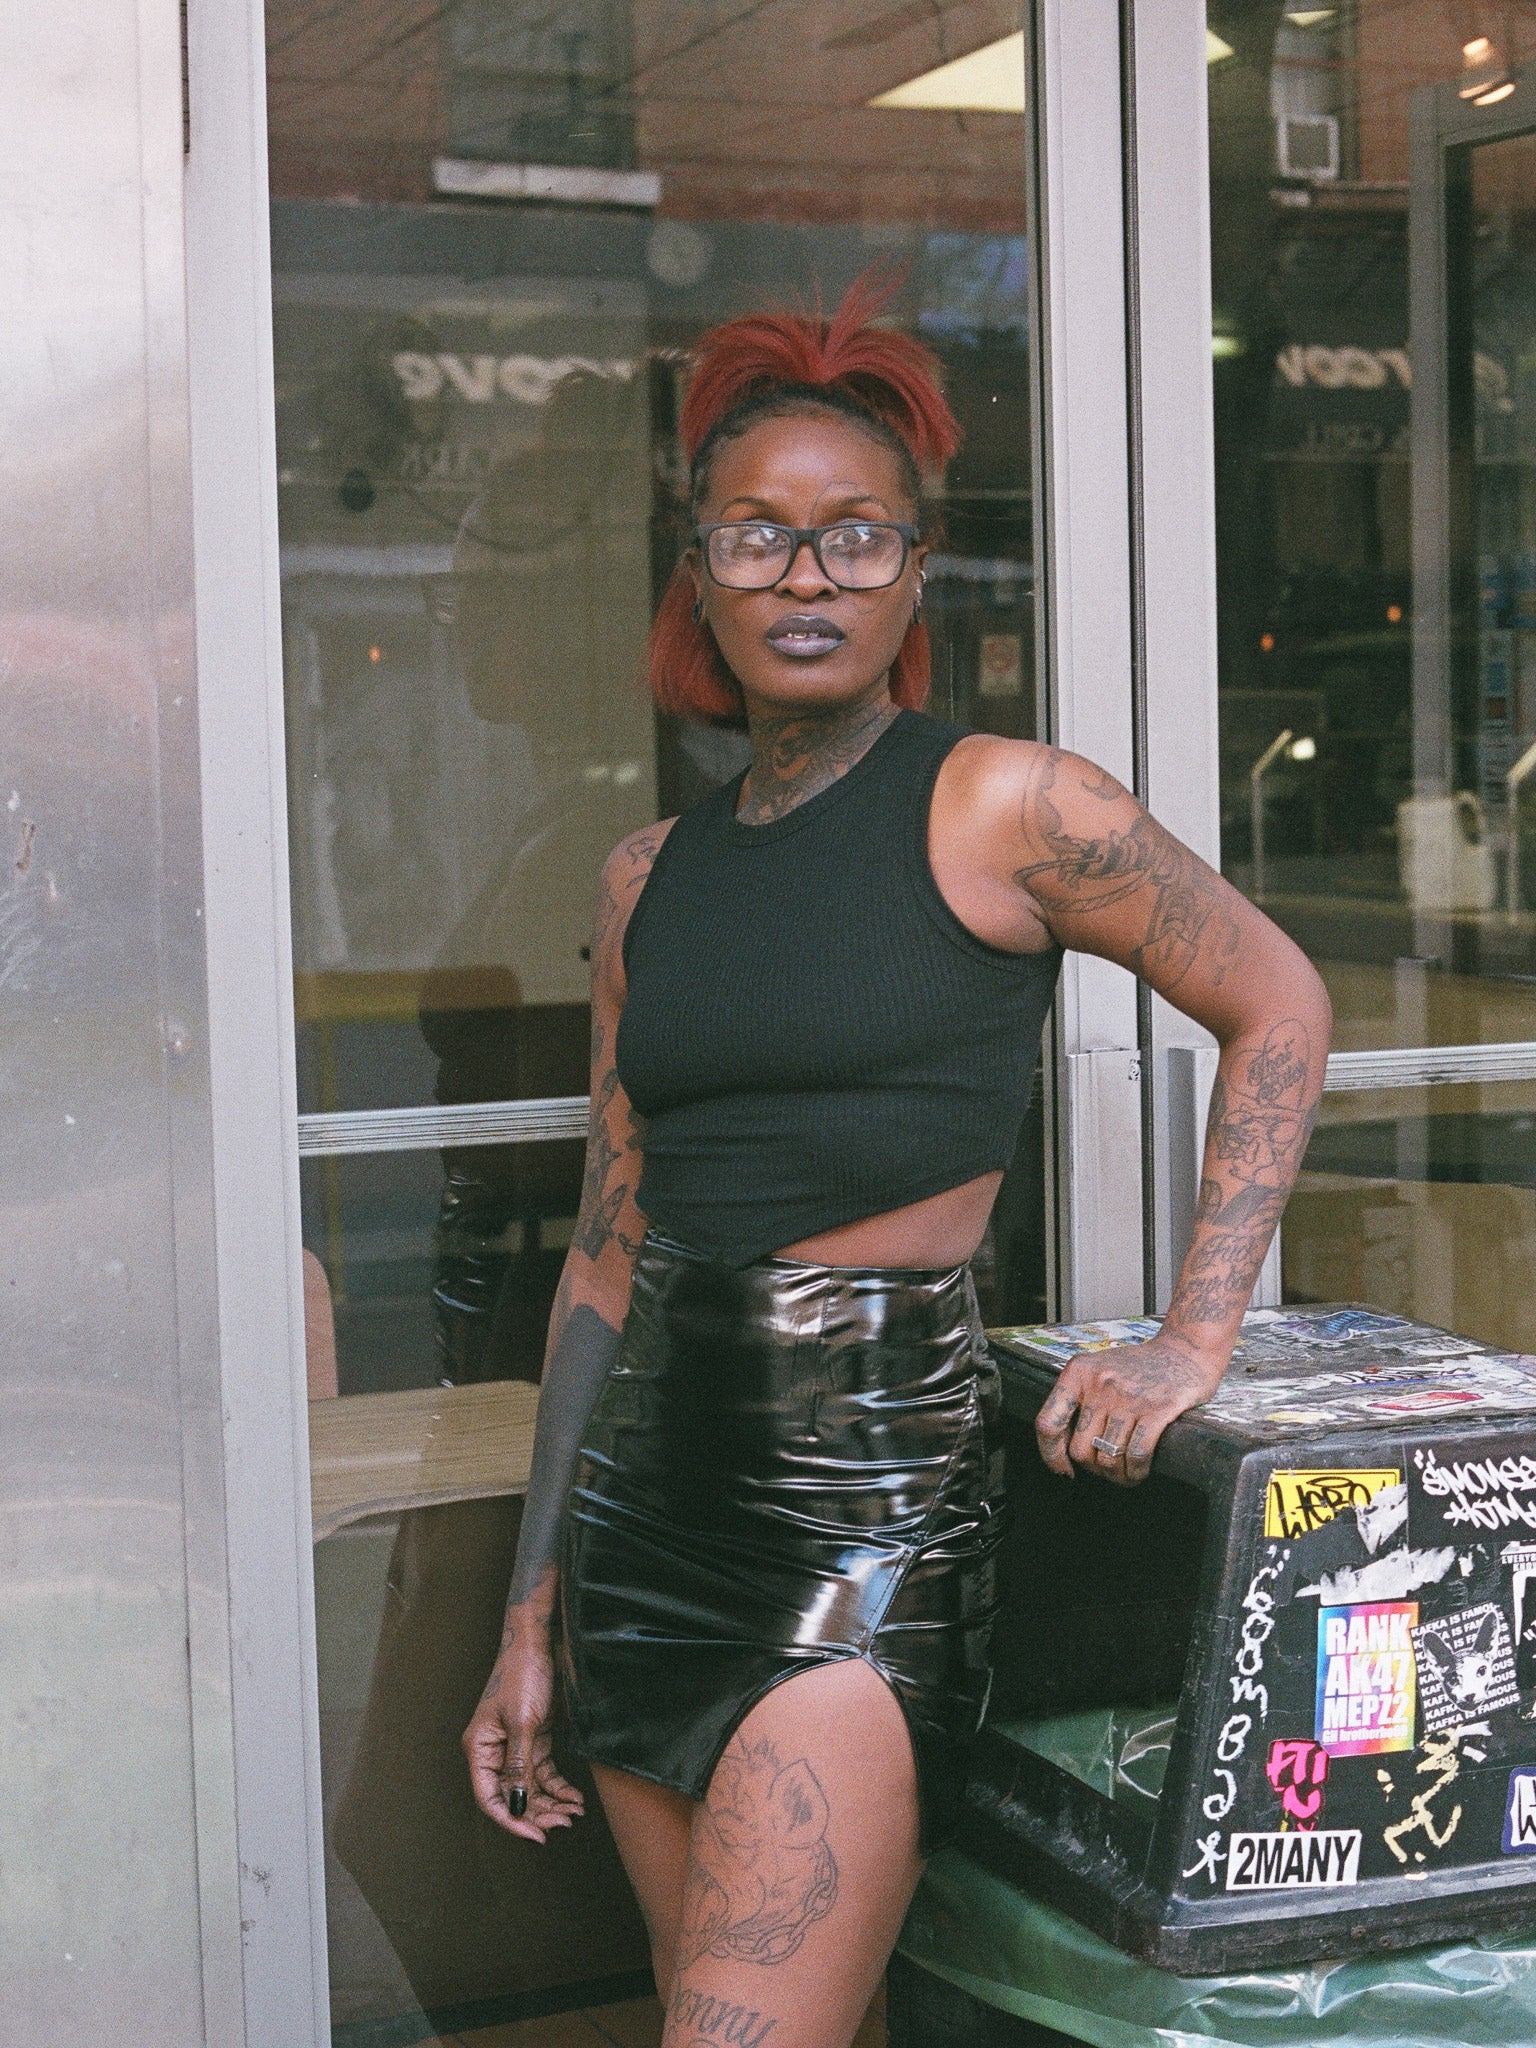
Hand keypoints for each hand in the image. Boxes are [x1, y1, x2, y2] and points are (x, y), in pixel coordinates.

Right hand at [463, 1618, 584, 1842]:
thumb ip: (519, 1766)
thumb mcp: (523, 1723)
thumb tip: (517, 1804)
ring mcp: (515, 1746)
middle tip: (563, 1824)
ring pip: (530, 1787)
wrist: (539, 1642)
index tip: (536, 1836)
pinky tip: (575, 1797)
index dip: (511, 1820)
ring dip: (551, 1803)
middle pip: (512, 1796)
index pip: (489, 1798)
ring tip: (574, 1813)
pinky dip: (558, 1786)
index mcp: (480, 1748)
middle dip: (537, 1814)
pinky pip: (543, 1772)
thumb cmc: (523, 1675)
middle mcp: (494, 1751)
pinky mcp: (534, 1739)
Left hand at [1033, 1335, 1221, 1485]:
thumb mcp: (1098, 1369)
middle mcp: (1099, 1383)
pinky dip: (1136, 1472)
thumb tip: (1063, 1447)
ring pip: (1108, 1457)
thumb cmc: (1139, 1367)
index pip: (1048, 1423)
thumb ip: (1079, 1399)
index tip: (1063, 1469)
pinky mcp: (1158, 1409)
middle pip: (1081, 1449)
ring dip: (1117, 1475)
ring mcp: (1128, 1396)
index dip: (1051, 1455)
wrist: (1185, 1350)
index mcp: (1078, 1372)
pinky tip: (1138, 1472)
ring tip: (1125, 1474)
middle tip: (1107, 1468)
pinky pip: (1137, 1454)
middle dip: (1094, 1468)